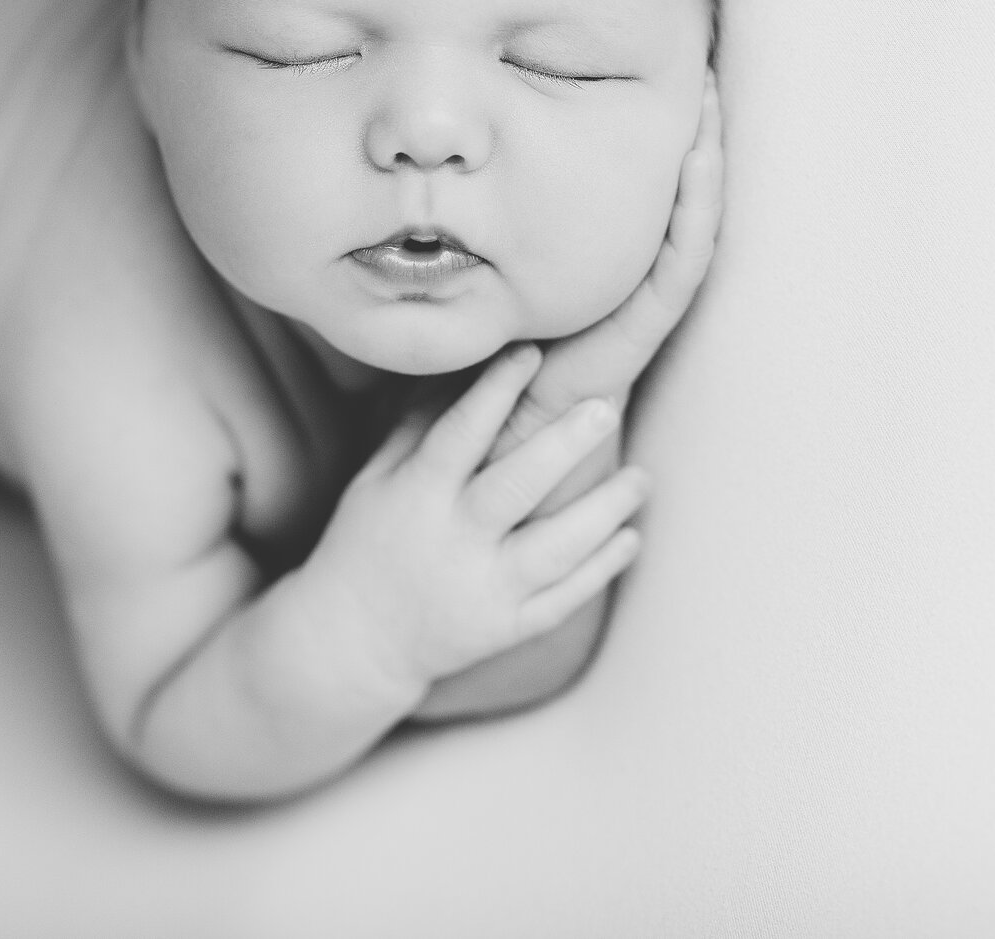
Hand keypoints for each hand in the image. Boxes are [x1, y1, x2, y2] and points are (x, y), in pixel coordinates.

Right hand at [310, 344, 652, 699]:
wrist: (353, 643)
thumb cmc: (363, 545)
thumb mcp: (373, 481)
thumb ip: (417, 430)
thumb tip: (461, 368)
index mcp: (415, 498)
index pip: (458, 436)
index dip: (494, 392)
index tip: (529, 352)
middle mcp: (452, 543)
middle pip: (516, 489)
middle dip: (563, 447)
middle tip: (604, 409)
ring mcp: (482, 591)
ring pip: (554, 550)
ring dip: (602, 512)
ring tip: (640, 478)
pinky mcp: (504, 629)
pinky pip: (562, 600)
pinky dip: (600, 570)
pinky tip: (631, 537)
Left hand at [489, 69, 725, 462]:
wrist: (475, 454)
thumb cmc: (461, 371)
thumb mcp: (459, 279)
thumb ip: (454, 232)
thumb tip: (415, 152)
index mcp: (582, 268)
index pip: (623, 188)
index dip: (641, 133)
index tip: (649, 67)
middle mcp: (615, 284)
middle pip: (666, 197)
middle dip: (688, 134)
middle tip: (704, 68)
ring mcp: (630, 308)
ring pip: (685, 224)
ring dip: (703, 164)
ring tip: (711, 100)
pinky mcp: (634, 335)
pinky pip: (676, 269)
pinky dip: (694, 216)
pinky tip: (699, 165)